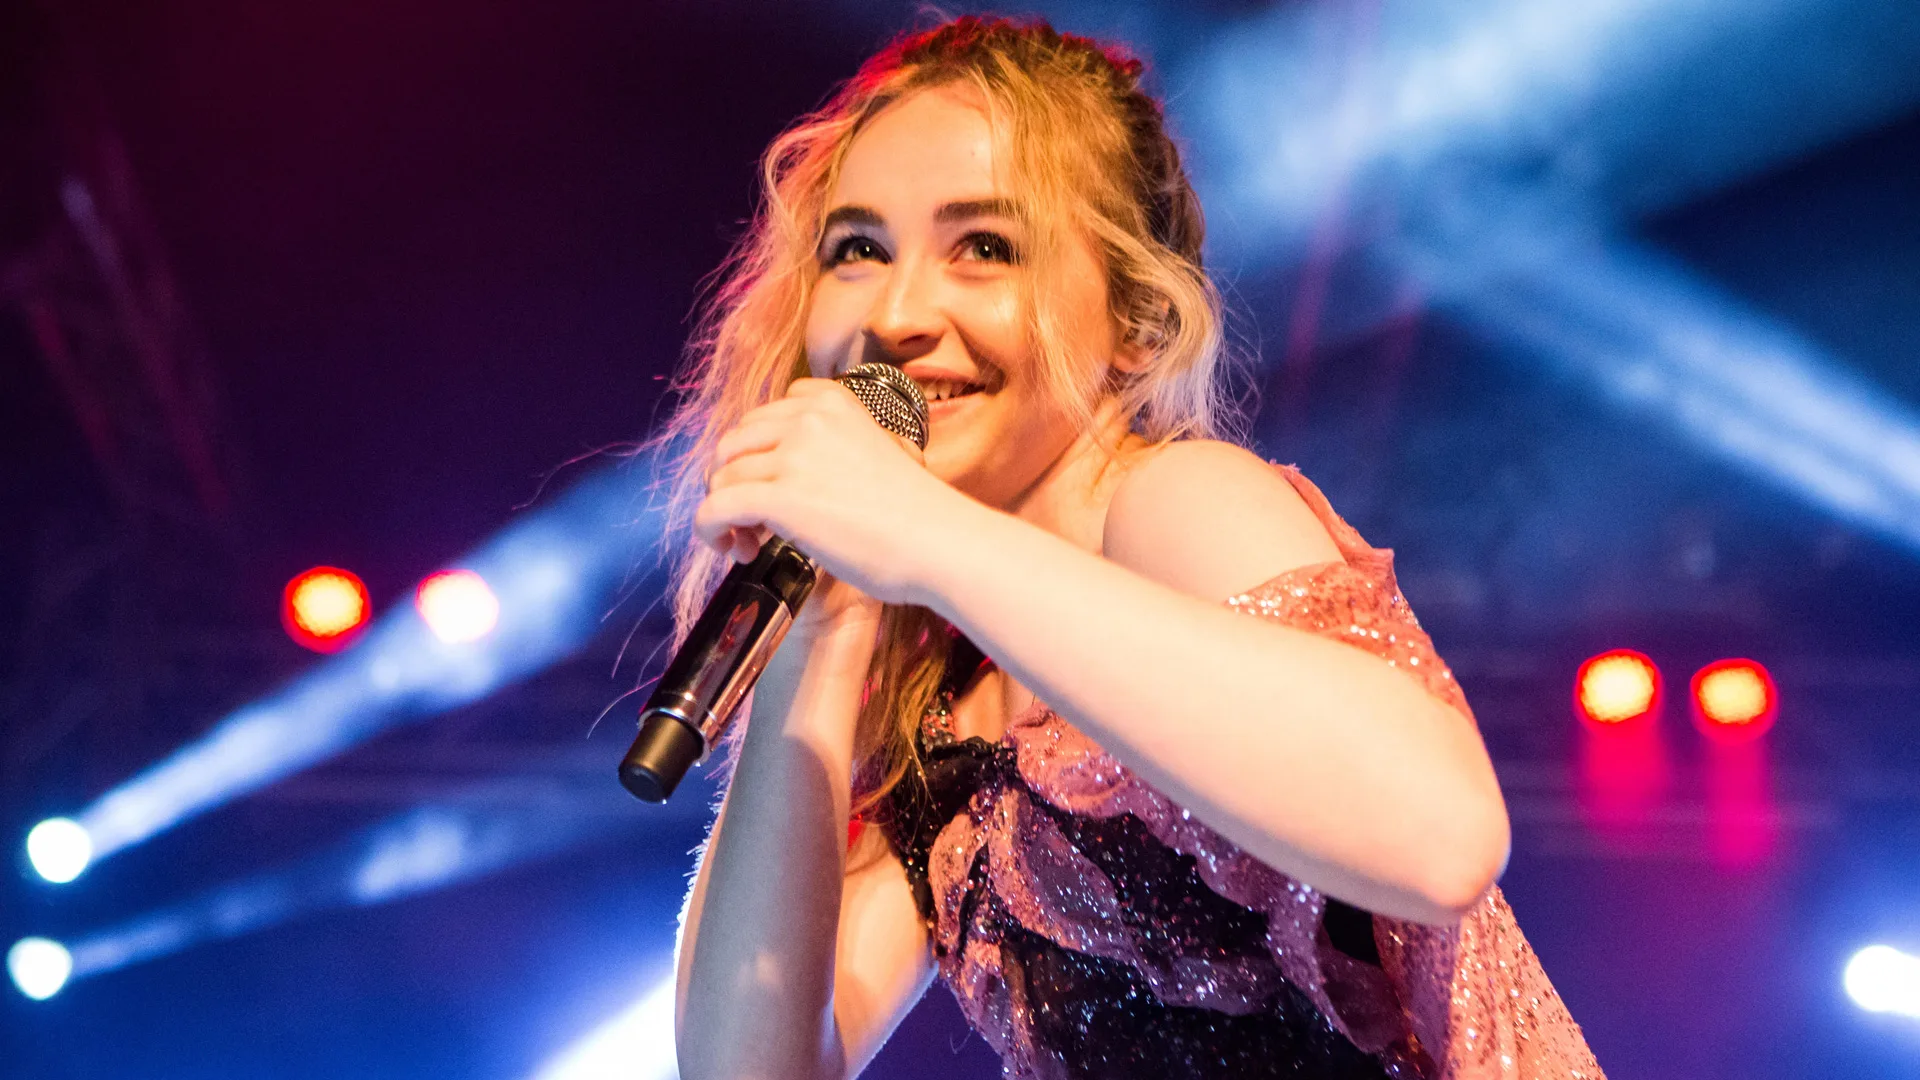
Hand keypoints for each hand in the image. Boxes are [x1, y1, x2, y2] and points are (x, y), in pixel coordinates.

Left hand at [695, 378, 966, 607]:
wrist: (942, 542)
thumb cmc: (920, 514)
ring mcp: (793, 455)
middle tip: (755, 524)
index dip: (757, 457)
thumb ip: (842, 448)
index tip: (771, 489)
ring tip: (751, 544)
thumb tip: (813, 475)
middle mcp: (808, 418)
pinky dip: (710, 530)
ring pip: (721, 477)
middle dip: (734, 482)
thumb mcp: (882, 452)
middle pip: (733, 444)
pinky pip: (715, 508)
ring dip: (726, 513)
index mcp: (831, 401)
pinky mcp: (781, 497)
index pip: (763, 417)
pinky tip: (732, 548)